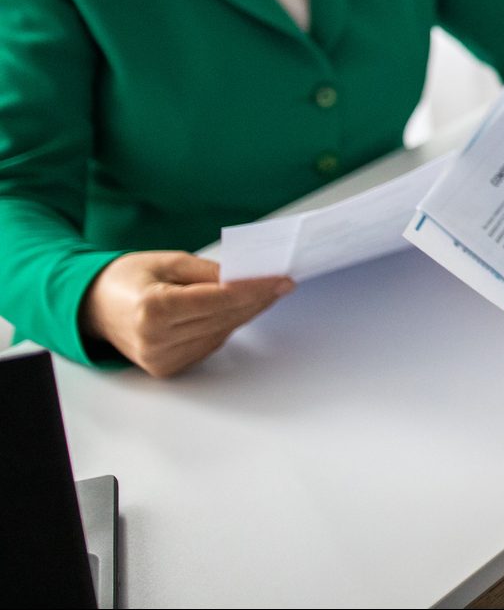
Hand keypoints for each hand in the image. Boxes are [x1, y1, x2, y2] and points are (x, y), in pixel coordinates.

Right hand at [80, 251, 293, 377]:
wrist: (94, 307)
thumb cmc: (128, 279)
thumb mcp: (169, 261)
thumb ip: (209, 271)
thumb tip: (247, 276)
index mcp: (153, 309)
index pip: (220, 299)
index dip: (256, 289)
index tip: (282, 279)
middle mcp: (156, 340)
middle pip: (225, 318)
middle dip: (258, 299)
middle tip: (283, 282)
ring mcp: (161, 359)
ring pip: (222, 333)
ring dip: (248, 313)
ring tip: (270, 292)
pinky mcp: (167, 368)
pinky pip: (210, 343)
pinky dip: (229, 324)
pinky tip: (244, 308)